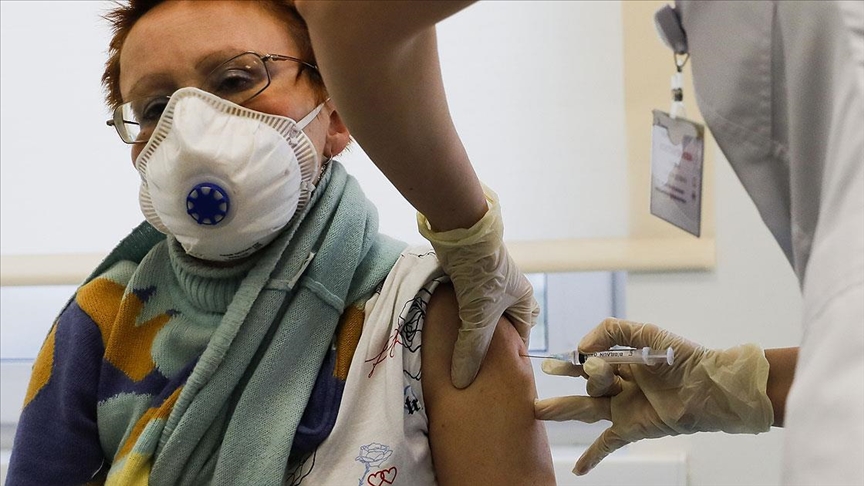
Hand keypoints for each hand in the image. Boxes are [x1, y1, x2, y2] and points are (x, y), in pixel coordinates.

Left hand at [418, 184, 538, 388]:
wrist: (462, 234)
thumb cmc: (482, 276)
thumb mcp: (479, 318)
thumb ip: (471, 350)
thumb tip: (462, 382)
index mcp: (524, 300)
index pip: (520, 337)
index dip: (508, 355)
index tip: (492, 373)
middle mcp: (510, 292)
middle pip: (499, 327)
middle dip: (486, 344)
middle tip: (471, 364)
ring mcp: (488, 284)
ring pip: (480, 315)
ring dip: (468, 329)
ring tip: (456, 350)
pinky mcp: (469, 278)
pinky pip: (465, 304)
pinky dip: (457, 316)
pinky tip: (446, 329)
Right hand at [534, 318, 773, 474]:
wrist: (709, 387)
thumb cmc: (683, 357)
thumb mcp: (647, 333)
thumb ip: (612, 330)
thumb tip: (582, 347)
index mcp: (624, 361)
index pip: (591, 359)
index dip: (574, 359)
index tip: (560, 359)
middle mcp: (621, 385)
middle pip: (586, 384)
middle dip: (565, 380)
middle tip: (541, 379)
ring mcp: (624, 408)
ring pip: (587, 408)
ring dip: (563, 410)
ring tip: (538, 411)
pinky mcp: (632, 428)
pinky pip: (608, 443)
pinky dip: (593, 457)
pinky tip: (577, 470)